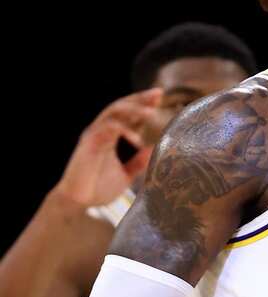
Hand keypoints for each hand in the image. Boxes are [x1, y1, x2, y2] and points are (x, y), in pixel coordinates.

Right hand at [53, 88, 162, 206]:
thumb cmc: (98, 188)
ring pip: (113, 112)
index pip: (128, 113)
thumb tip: (155, 151)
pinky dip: (123, 131)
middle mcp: (101, 131)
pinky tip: (137, 140)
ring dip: (133, 110)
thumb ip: (138, 162)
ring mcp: (94, 136)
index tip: (159, 96)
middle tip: (157, 94)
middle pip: (121, 106)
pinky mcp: (88, 144)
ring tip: (151, 113)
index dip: (142, 103)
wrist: (78, 203)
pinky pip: (106, 130)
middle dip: (139, 98)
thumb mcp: (126, 174)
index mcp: (110, 136)